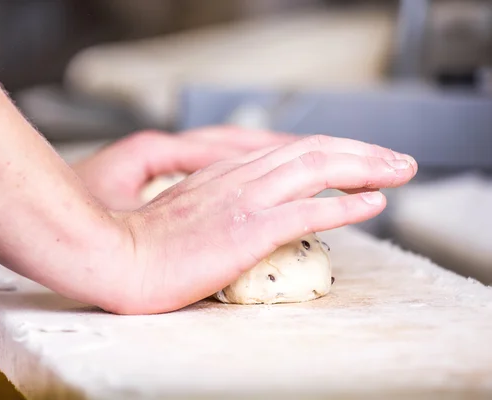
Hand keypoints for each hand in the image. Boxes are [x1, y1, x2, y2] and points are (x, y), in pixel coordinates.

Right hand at [85, 135, 417, 314]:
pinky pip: (309, 209)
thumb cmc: (144, 243)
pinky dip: (346, 204)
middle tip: (397, 159)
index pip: (291, 150)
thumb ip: (216, 200)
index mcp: (225, 172)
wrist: (117, 257)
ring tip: (400, 171)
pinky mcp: (248, 229)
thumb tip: (244, 210)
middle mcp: (240, 176)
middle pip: (315, 150)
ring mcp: (246, 200)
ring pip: (319, 169)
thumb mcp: (185, 210)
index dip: (333, 150)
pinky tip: (374, 202)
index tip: (360, 159)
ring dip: (366, 167)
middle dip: (363, 151)